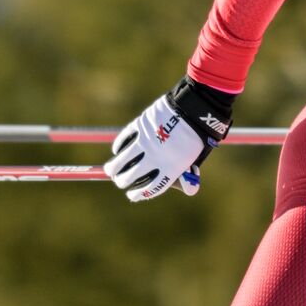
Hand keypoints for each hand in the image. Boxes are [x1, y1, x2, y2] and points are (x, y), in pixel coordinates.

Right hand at [104, 76, 234, 201]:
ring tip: (110, 170)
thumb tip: (190, 191)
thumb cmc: (195, 137)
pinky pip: (124, 140)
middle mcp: (156, 158)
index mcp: (171, 169)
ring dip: (113, 167)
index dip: (138, 194)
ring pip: (122, 160)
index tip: (131, 195)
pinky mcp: (141, 126)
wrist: (194, 109)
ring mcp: (146, 142)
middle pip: (131, 176)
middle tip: (119, 181)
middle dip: (122, 181)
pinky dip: (119, 147)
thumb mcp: (194, 159)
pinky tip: (117, 150)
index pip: (149, 189)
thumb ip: (186, 174)